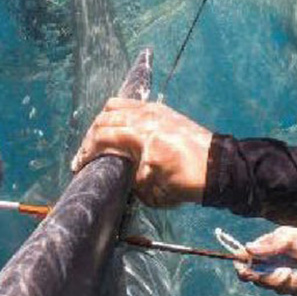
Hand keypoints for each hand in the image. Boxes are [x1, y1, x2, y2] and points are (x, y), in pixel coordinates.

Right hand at [71, 98, 212, 206]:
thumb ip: (130, 180)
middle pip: (104, 119)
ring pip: (116, 105)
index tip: (78, 165)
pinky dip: (119, 113)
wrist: (217, 168)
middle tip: (86, 154)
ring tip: (100, 138)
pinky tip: (119, 127)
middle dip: (90, 137)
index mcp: (140, 135)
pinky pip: (132, 104)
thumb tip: (121, 174)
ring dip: (103, 121)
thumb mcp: (151, 191)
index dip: (86, 152)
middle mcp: (144, 117)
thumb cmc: (185, 182)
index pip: (102, 137)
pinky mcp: (163, 109)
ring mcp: (154, 110)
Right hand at [236, 226, 296, 295]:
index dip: (241, 268)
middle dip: (272, 278)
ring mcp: (283, 281)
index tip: (244, 267)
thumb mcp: (288, 237)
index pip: (244, 265)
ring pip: (279, 289)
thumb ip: (270, 245)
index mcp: (263, 254)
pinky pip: (296, 292)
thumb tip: (248, 248)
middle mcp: (270, 269)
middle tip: (284, 271)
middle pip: (259, 282)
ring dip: (296, 279)